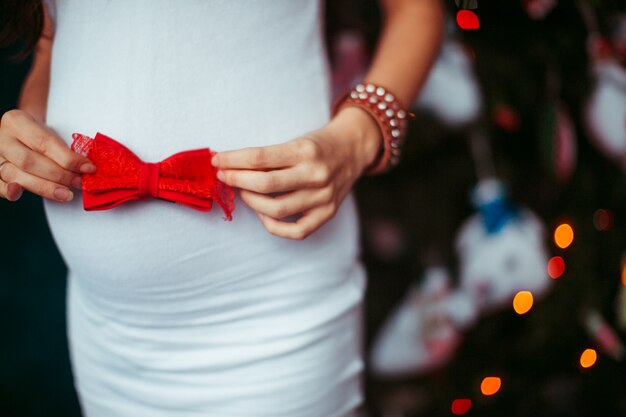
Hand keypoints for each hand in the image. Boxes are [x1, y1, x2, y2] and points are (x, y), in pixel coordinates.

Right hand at [0, 109, 95, 201]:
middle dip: (58, 175)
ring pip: (15, 175)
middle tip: (78, 183)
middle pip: (29, 161)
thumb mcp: (51, 133)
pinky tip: (20, 194)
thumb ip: (63, 149)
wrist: (19, 135)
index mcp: (16, 120)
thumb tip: (86, 169)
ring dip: (43, 187)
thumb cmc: (39, 135)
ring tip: (65, 194)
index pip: (44, 143)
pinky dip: (10, 192)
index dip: (68, 159)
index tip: (88, 168)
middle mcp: (1, 138)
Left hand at [212, 106, 381, 239]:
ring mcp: (323, 197)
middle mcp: (316, 174)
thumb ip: (268, 157)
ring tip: (244, 193)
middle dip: (237, 180)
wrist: (352, 151)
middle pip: (265, 184)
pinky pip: (296, 232)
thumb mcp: (295, 142)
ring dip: (252, 202)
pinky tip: (263, 214)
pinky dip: (273, 227)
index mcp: (305, 150)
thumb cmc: (316, 146)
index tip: (217, 160)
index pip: (259, 157)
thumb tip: (229, 167)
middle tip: (224, 177)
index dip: (233, 160)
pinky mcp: (327, 214)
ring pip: (276, 210)